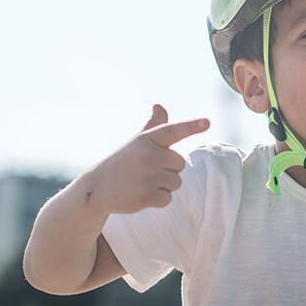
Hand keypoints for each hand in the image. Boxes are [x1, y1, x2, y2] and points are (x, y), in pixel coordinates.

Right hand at [89, 104, 209, 214]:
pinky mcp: (146, 196)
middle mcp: (148, 156)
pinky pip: (168, 198)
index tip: (207, 123)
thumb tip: (159, 106)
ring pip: (176, 182)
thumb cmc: (123, 161)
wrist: (97, 188)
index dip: (191, 126)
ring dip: (163, 185)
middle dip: (168, 169)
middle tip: (146, 170)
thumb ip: (154, 125)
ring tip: (142, 182)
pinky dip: (158, 199)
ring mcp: (147, 176)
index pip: (173, 130)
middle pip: (180, 163)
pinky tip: (141, 194)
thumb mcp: (137, 142)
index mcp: (147, 139)